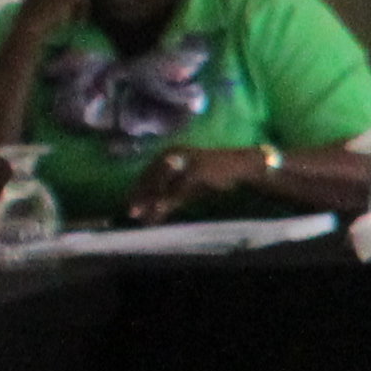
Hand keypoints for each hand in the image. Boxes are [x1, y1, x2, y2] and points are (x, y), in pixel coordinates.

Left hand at [122, 144, 278, 223]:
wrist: (240, 166)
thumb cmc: (214, 174)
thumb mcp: (189, 184)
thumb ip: (171, 193)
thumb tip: (152, 208)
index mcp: (169, 153)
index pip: (147, 174)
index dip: (138, 190)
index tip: (129, 205)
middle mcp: (173, 154)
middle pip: (151, 179)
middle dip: (140, 197)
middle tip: (131, 214)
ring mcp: (184, 161)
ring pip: (161, 185)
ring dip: (151, 201)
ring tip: (142, 216)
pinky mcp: (196, 170)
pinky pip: (177, 189)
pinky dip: (167, 200)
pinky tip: (160, 210)